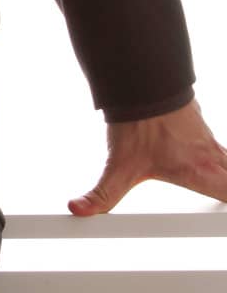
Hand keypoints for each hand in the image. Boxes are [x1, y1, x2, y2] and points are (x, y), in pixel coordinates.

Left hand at [68, 96, 226, 214]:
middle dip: (225, 189)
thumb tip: (81, 209)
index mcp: (201, 172)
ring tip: (204, 180)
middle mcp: (212, 157)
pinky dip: (215, 157)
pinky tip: (194, 157)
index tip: (221, 211)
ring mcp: (209, 140)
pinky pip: (218, 148)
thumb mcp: (120, 166)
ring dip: (223, 173)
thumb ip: (103, 193)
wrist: (139, 81)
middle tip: (216, 198)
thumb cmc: (137, 122)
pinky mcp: (201, 127)